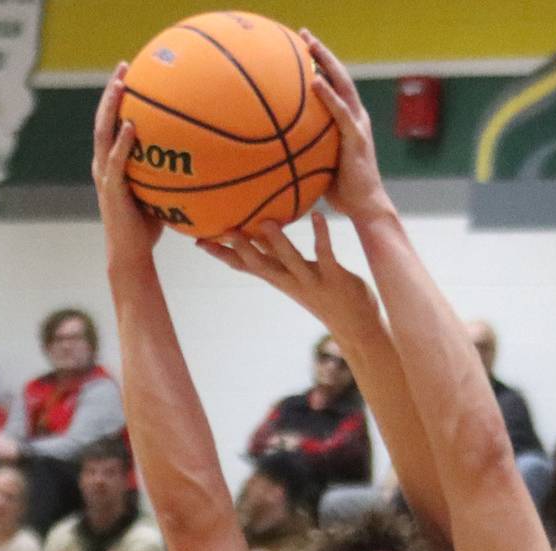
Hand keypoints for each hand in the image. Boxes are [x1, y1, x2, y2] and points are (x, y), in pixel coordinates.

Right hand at [91, 65, 163, 271]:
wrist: (131, 255)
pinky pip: (116, 162)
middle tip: (123, 67)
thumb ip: (169, 175)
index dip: (117, 100)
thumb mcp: (161, 194)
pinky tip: (130, 125)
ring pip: (103, 134)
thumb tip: (198, 160)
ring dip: (111, 106)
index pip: (111, 125)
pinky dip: (122, 143)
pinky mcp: (111, 191)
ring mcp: (105, 177)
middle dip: (112, 92)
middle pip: (103, 120)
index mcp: (112, 164)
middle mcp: (103, 165)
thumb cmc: (148, 230)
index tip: (130, 77)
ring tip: (121, 83)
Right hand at [198, 212, 376, 333]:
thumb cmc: (326, 297)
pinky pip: (326, 255)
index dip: (222, 255)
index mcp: (279, 280)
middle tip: (225, 230)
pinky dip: (321, 235)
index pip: (244, 267)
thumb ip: (277, 255)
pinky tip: (318, 216)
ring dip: (279, 243)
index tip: (198, 241)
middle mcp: (291, 283)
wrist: (357, 329)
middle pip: (261, 267)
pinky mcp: (335, 278)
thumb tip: (259, 229)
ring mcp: (313, 282)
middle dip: (243, 249)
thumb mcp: (296, 276)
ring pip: (291, 261)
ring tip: (265, 221)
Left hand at [300, 30, 391, 222]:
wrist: (364, 206)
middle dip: (322, 54)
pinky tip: (314, 79)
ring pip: (343, 85)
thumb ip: (307, 152)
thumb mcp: (320, 165)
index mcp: (349, 122)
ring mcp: (358, 126)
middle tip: (305, 35)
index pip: (336, 87)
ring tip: (309, 44)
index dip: (322, 65)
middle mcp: (356, 118)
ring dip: (326, 62)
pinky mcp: (357, 138)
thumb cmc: (342, 191)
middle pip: (340, 77)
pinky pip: (340, 112)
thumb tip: (280, 151)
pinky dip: (328, 95)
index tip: (305, 50)